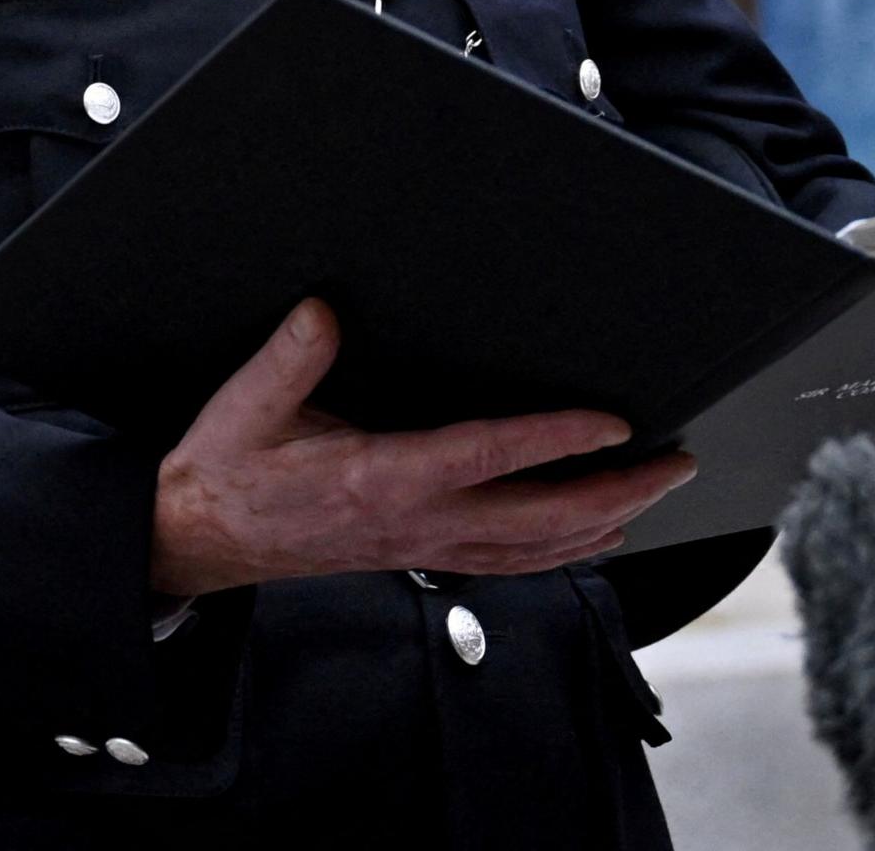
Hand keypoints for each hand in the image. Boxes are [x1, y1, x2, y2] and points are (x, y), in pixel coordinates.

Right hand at [148, 298, 698, 596]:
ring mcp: (422, 548)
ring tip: (652, 497)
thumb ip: (292, 355)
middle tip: (674, 466)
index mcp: (383, 478)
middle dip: (617, 491)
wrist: (201, 541)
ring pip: (533, 549)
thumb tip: (324, 311)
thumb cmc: (228, 473)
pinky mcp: (417, 557)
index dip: (557, 439)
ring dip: (601, 523)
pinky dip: (559, 553)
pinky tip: (588, 542)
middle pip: (540, 518)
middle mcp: (416, 523)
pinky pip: (506, 564)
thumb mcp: (248, 405)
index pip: (491, 457)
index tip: (612, 423)